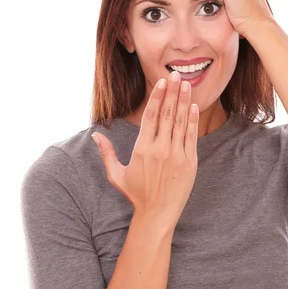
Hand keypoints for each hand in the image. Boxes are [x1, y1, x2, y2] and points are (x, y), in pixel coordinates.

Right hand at [92, 70, 198, 227]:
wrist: (157, 214)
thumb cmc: (136, 195)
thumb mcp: (116, 175)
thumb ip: (106, 153)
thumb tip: (95, 135)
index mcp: (142, 149)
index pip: (151, 116)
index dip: (157, 97)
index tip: (162, 82)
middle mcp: (160, 149)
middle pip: (167, 114)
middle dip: (172, 92)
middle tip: (177, 74)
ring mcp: (176, 155)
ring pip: (180, 123)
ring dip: (184, 101)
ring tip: (187, 84)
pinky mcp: (189, 163)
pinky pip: (191, 137)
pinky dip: (192, 121)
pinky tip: (193, 107)